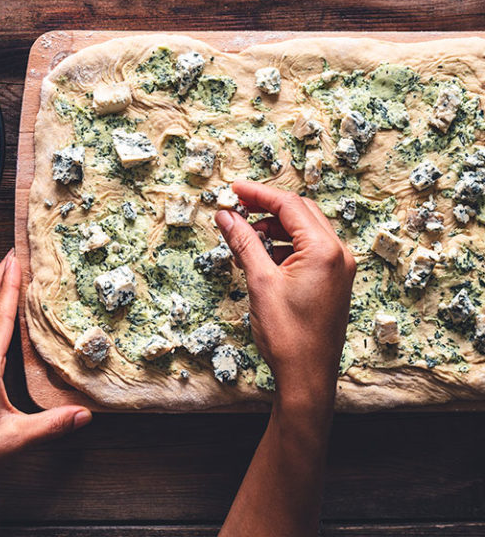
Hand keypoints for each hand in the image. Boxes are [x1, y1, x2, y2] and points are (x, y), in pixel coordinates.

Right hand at [215, 181, 355, 407]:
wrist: (307, 377)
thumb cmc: (287, 334)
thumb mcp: (259, 281)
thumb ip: (243, 242)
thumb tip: (226, 215)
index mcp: (325, 250)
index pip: (290, 205)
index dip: (258, 193)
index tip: (234, 189)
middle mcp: (339, 254)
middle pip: (300, 213)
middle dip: (267, 208)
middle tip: (237, 207)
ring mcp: (339, 268)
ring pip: (305, 231)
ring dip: (275, 228)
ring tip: (246, 238)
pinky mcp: (334, 281)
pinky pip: (309, 251)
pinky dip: (285, 247)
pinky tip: (263, 257)